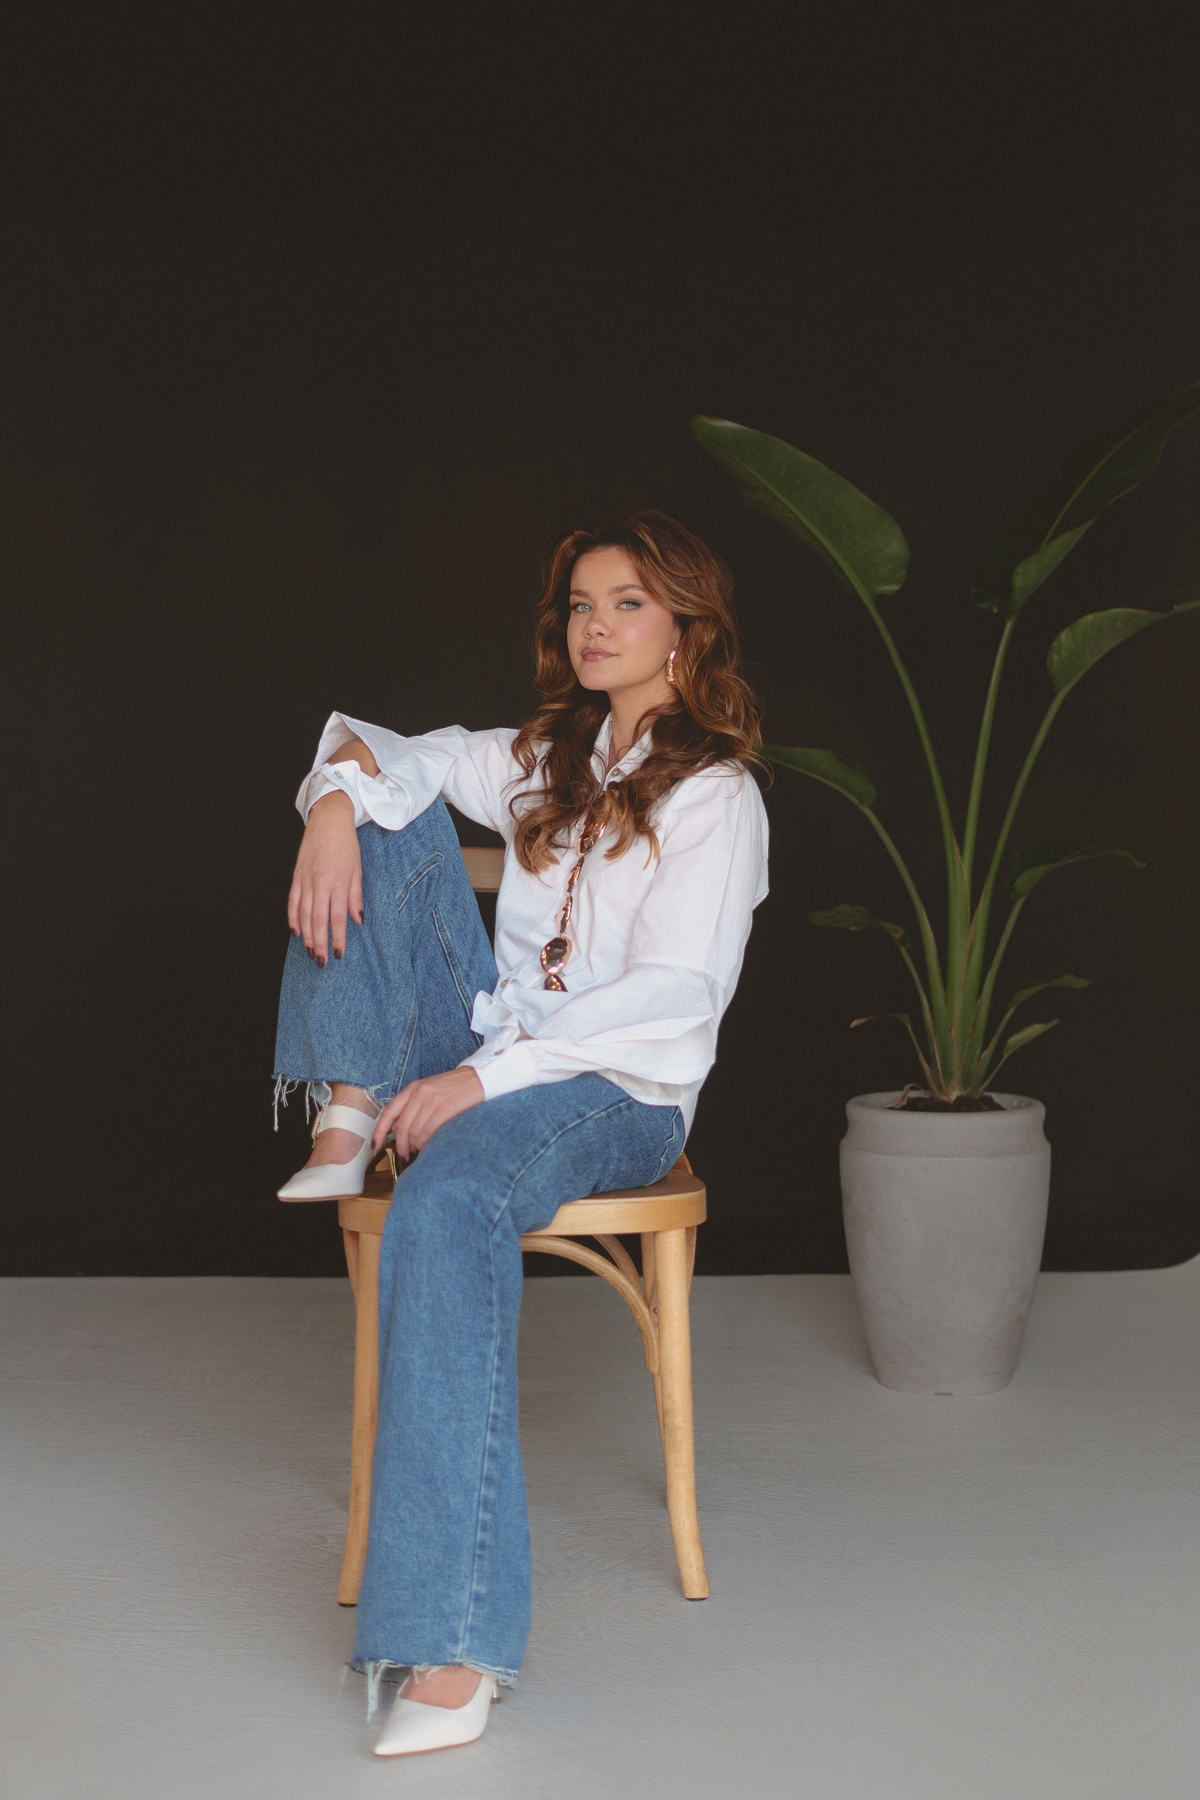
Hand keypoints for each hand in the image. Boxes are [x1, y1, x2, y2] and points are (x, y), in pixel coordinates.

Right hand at [288, 790, 362, 963]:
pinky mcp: (296, 876)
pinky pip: (292, 902)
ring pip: (303, 915)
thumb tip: (358, 919)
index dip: (338, 938)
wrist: (328, 820)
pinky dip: (293, 918)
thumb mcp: (357, 870)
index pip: (337, 918)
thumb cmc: (346, 844)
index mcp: (338, 882)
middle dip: (319, 943)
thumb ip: (356, 897)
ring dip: (306, 935)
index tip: (339, 953)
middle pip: (317, 921)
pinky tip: (296, 931)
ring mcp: (305, 880)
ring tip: (310, 951)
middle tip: (321, 961)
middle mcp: (319, 883)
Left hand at [373, 1067, 484, 1160]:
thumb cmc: (454, 1088)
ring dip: (414, 1146)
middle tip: (404, 1155)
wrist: (479, 1079)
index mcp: (413, 1088)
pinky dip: (425, 1143)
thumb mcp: (428, 1091)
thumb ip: (412, 1106)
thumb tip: (396, 1128)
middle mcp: (420, 1093)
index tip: (375, 1144)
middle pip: (402, 1126)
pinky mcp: (446, 1108)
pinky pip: (428, 1132)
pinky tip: (427, 1146)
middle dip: (401, 1145)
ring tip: (418, 1150)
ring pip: (414, 1132)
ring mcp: (432, 1100)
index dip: (379, 1131)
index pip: (389, 1112)